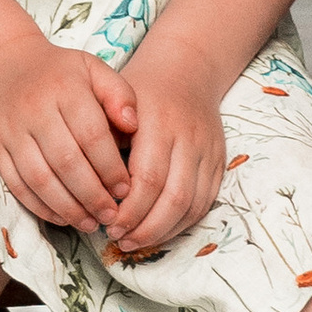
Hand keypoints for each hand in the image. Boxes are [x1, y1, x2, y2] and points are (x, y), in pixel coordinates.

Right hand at [0, 26, 138, 233]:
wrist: (1, 65)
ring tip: (90, 223)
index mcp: (65, 88)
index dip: (110, 168)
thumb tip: (133, 126)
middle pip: (66, 162)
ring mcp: (11, 131)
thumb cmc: (59, 73)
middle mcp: (35, 110)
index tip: (126, 190)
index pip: (91, 135)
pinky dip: (40, 206)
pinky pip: (16, 185)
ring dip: (68, 207)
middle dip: (92, 195)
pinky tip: (62, 217)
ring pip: (40, 178)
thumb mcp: (93, 69)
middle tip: (112, 215)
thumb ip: (119, 94)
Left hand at [104, 25, 235, 262]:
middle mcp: (189, 138)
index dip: (130, 209)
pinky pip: (205, 203)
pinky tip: (158, 231)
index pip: (149, 178)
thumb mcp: (114, 102)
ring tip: (135, 242)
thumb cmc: (141, 90)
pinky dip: (182, 224)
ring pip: (193, 205)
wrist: (187, 70)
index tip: (107, 224)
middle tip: (119, 240)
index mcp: (160, 122)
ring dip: (164, 231)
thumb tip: (91, 189)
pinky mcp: (220, 162)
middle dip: (145, 227)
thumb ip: (103, 140)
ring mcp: (209, 151)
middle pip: (174, 198)